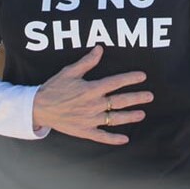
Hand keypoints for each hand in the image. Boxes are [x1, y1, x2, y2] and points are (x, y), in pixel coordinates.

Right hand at [32, 45, 153, 144]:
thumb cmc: (54, 87)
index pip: (115, 83)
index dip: (130, 78)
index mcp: (91, 89)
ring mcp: (90, 119)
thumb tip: (100, 49)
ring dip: (130, 116)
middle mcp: (94, 105)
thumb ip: (86, 62)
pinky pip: (102, 136)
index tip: (142, 76)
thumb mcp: (69, 71)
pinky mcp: (85, 131)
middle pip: (120, 101)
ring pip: (115, 119)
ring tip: (142, 114)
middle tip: (150, 96)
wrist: (39, 108)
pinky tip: (125, 139)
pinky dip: (114, 138)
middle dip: (137, 98)